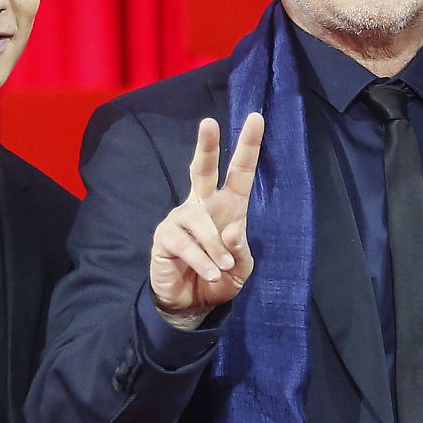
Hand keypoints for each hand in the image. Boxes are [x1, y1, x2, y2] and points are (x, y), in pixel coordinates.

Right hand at [148, 114, 263, 324]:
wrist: (191, 303)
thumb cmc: (220, 277)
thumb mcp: (241, 268)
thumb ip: (241, 250)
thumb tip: (233, 229)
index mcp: (228, 206)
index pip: (239, 172)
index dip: (248, 146)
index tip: (256, 118)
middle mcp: (202, 205)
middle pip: (202, 169)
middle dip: (207, 146)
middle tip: (209, 123)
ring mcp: (181, 218)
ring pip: (199, 221)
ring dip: (215, 247)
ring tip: (222, 269)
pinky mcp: (165, 236)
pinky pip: (186, 244)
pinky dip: (202, 261)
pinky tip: (211, 273)